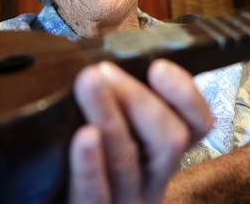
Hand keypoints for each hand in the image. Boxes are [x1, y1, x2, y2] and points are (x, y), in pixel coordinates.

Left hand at [67, 59, 212, 203]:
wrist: (53, 200)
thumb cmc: (79, 162)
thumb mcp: (111, 128)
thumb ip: (116, 102)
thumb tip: (105, 60)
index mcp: (161, 154)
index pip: (197, 124)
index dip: (186, 95)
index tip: (159, 66)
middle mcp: (152, 180)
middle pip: (169, 140)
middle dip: (138, 98)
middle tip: (104, 71)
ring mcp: (125, 201)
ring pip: (127, 160)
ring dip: (108, 115)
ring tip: (88, 82)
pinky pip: (94, 194)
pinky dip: (90, 164)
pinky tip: (83, 137)